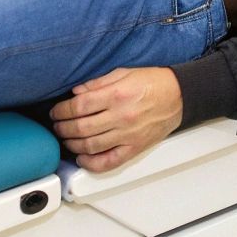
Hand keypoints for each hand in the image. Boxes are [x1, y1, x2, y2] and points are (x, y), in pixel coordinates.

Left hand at [49, 67, 182, 172]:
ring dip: (72, 144)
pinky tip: (82, 158)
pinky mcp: (135, 148)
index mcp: (116, 95)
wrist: (179, 96)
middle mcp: (121, 116)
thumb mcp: (123, 73)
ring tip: (66, 139)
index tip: (56, 112)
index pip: (80, 106)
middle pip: (81, 128)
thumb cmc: (153, 82)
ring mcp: (128, 135)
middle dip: (63, 128)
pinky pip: (109, 161)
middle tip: (57, 125)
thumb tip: (76, 93)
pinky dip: (92, 164)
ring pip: (91, 146)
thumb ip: (97, 83)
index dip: (62, 110)